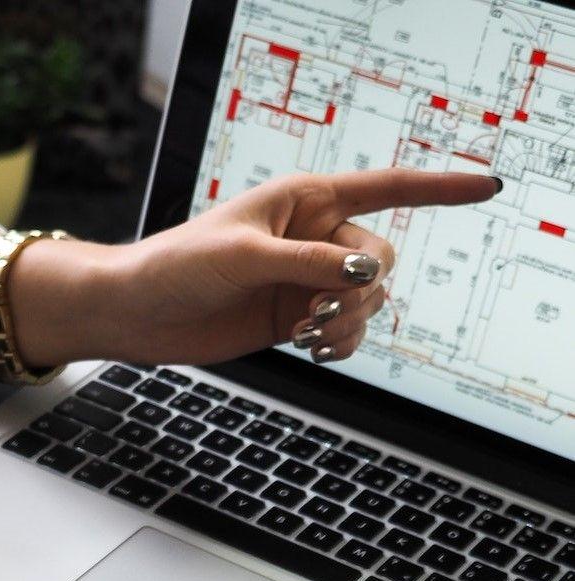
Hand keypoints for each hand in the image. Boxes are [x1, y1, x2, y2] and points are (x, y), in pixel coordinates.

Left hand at [27, 169, 497, 365]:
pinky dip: (342, 344)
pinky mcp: (296, 316)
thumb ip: (309, 264)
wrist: (137, 313)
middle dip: (361, 289)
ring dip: (349, 321)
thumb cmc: (177, 266)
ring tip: (306, 333)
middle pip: (381, 258)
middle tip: (316, 312)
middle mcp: (312, 237)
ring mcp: (306, 279)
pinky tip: (316, 350)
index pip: (385, 188)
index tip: (486, 187)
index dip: (438, 188)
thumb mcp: (244, 257)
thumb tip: (366, 273)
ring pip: (368, 300)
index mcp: (304, 200)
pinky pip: (348, 332)